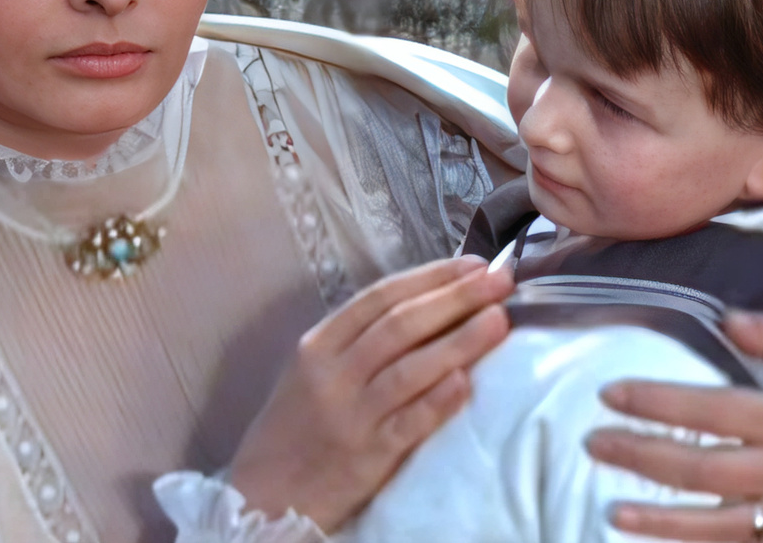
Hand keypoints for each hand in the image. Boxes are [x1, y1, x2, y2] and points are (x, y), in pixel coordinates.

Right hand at [230, 256, 512, 531]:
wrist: (263, 497)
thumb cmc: (295, 427)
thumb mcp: (311, 372)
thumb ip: (357, 341)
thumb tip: (429, 307)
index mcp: (318, 344)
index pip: (381, 297)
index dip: (431, 277)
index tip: (475, 264)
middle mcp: (333, 374)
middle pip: (400, 325)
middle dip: (455, 298)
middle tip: (500, 281)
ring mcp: (350, 416)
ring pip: (409, 368)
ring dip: (460, 341)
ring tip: (499, 320)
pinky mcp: (366, 458)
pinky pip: (409, 423)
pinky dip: (439, 400)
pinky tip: (468, 381)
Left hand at [587, 311, 762, 541]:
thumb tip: (724, 320)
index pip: (712, 411)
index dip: (657, 404)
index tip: (609, 394)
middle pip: (702, 470)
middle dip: (641, 457)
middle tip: (593, 443)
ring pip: (715, 525)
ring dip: (659, 520)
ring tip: (610, 509)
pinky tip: (653, 541)